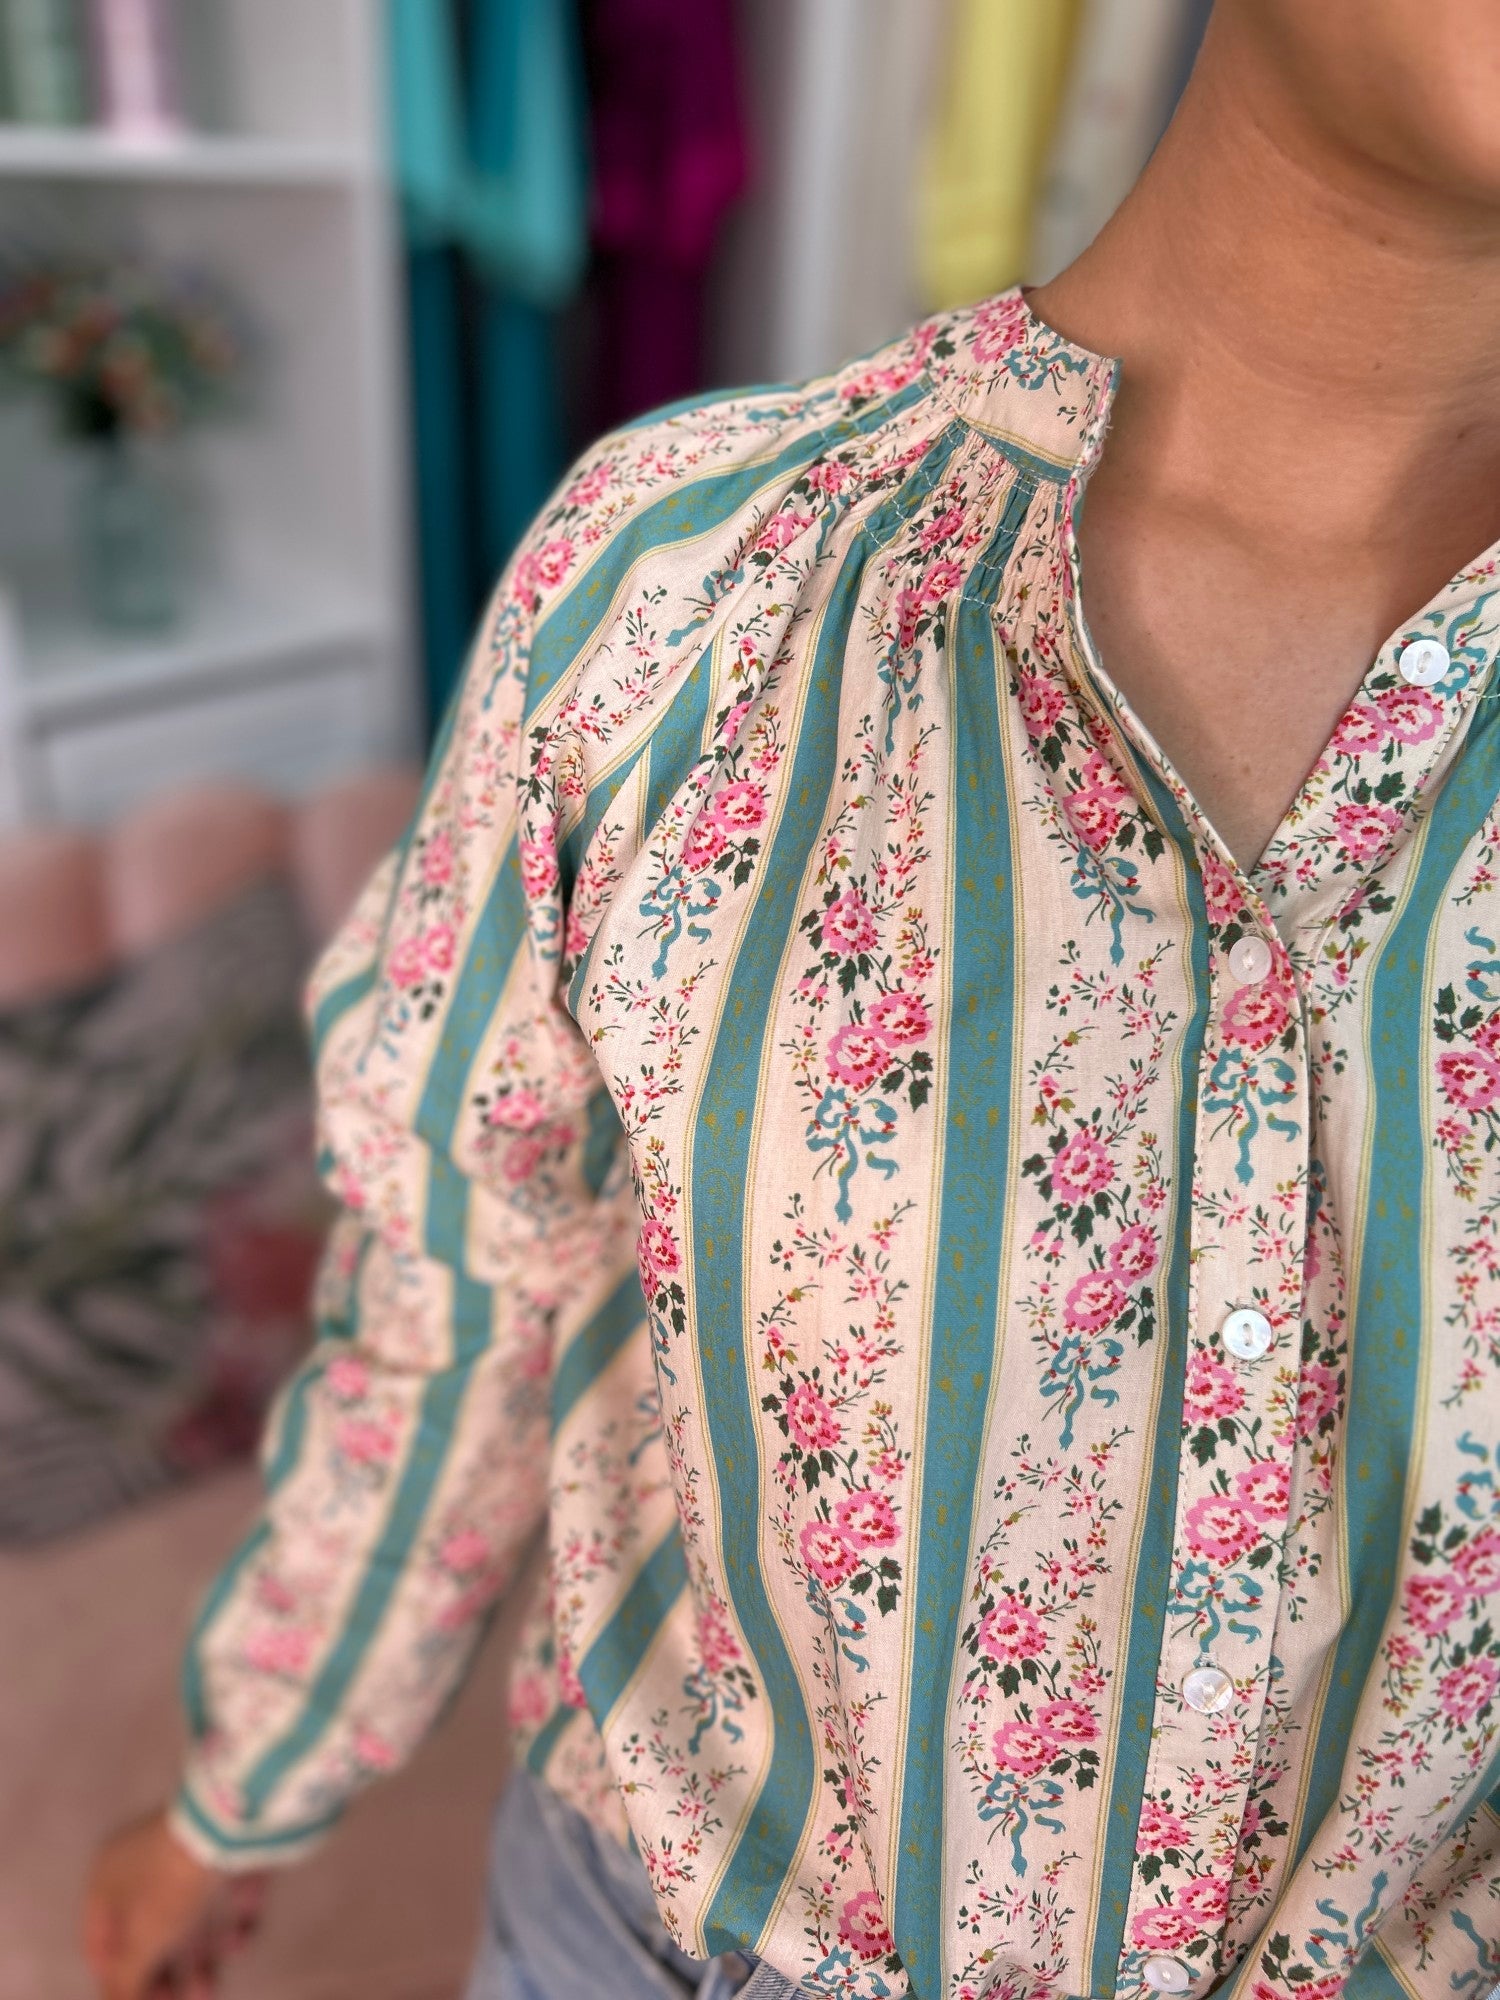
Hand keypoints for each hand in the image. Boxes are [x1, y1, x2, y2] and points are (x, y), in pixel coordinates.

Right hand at [83, 1809, 267, 1999]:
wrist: (226, 1824)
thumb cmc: (169, 1886)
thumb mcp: (140, 1944)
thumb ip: (126, 1982)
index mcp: (109, 1875)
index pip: (100, 1940)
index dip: (115, 1980)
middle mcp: (145, 1860)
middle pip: (149, 1932)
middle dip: (162, 1975)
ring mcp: (191, 1851)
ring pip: (190, 1917)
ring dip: (198, 1960)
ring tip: (208, 1992)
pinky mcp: (232, 1849)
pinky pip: (226, 1894)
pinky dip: (231, 1923)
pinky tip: (238, 1942)